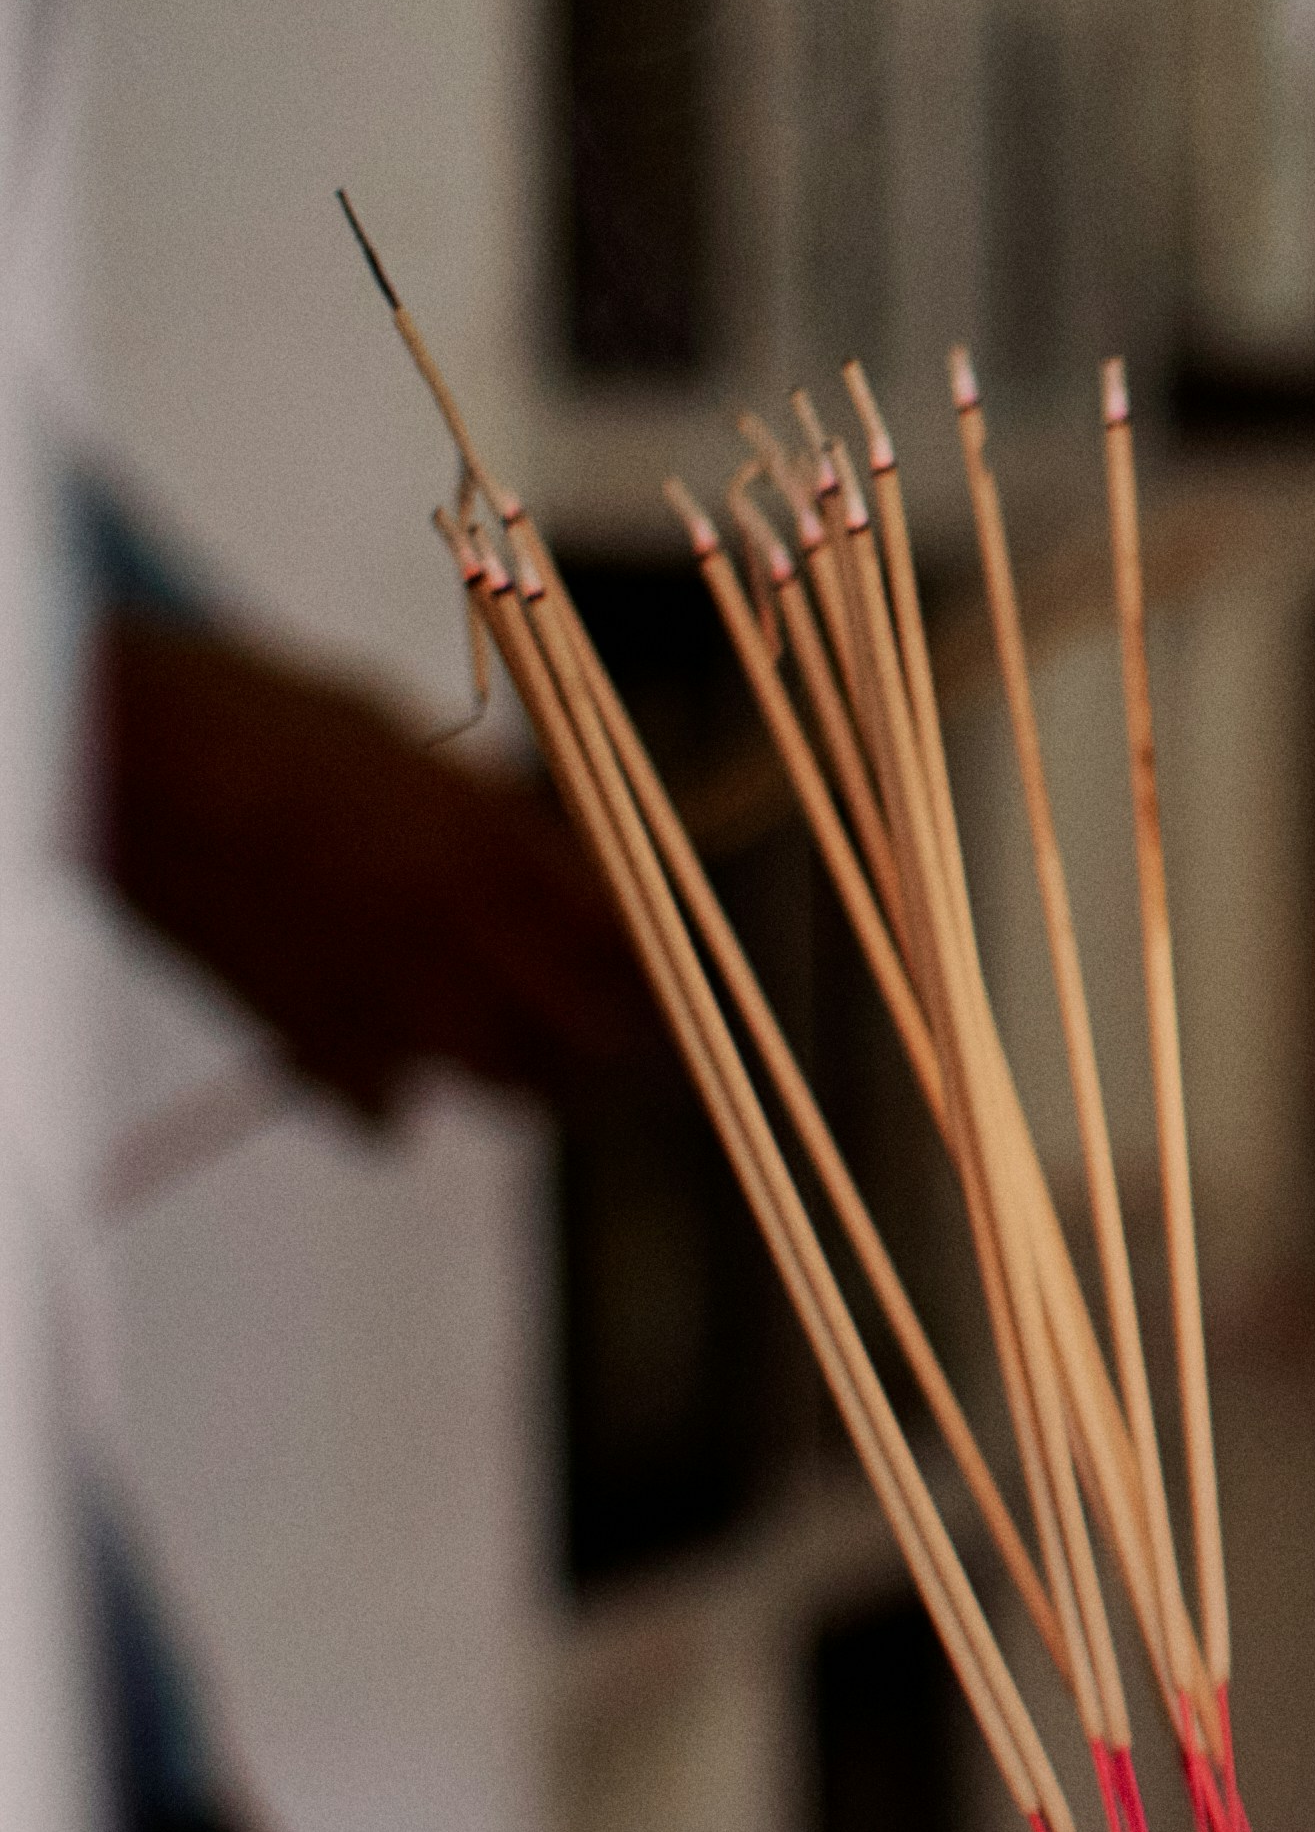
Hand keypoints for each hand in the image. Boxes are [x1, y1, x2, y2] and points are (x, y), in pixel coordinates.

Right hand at [95, 608, 656, 1122]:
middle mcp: (466, 940)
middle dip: (602, 1043)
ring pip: (506, 1090)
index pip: (640, 955)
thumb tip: (563, 863)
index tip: (675, 992)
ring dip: (507, 1068)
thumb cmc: (263, 716)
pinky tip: (368, 1051)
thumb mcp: (406, 744)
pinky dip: (389, 1097)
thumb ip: (496, 817)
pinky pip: (388, 1115)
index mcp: (500, 850)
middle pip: (592, 1047)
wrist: (121, 750)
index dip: (665, 982)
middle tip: (588, 1024)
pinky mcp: (311, 1045)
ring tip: (472, 1021)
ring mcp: (390, 1001)